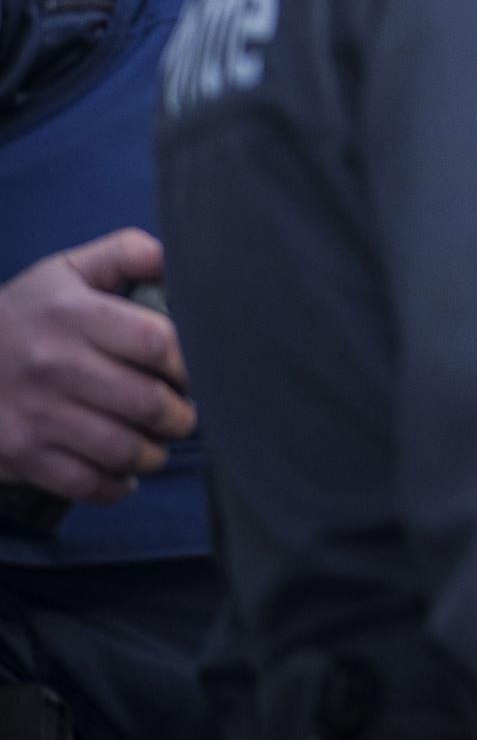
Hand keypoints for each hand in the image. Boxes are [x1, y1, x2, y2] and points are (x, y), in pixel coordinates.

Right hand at [0, 229, 195, 502]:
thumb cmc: (20, 317)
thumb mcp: (64, 272)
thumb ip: (125, 254)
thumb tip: (178, 257)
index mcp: (73, 315)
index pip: (157, 342)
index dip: (189, 363)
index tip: (192, 373)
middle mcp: (55, 365)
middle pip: (148, 402)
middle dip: (182, 415)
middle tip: (184, 414)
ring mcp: (36, 414)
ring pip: (124, 449)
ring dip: (155, 453)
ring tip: (158, 443)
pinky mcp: (20, 454)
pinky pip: (86, 482)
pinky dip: (117, 485)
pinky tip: (124, 473)